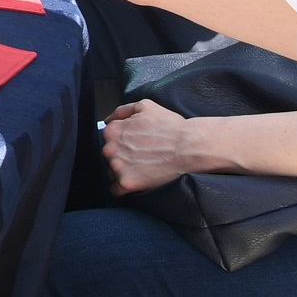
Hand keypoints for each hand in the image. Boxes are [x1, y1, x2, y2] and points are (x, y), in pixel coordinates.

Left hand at [101, 99, 215, 194]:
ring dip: (123, 173)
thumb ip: (122, 111)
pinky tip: (138, 183)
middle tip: (142, 158)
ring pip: (112, 173)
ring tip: (143, 169)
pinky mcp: (126, 182)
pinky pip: (117, 190)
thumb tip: (108, 120)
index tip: (135, 147)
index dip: (122, 144)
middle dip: (122, 158)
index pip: (108, 141)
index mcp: (112, 130)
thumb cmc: (170, 126)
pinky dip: (125, 188)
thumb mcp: (144, 106)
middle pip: (109, 157)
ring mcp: (117, 166)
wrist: (189, 146)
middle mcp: (110, 148)